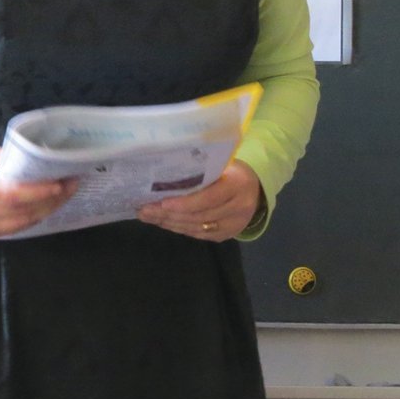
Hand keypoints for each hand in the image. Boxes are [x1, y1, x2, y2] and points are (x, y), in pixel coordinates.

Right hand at [0, 142, 76, 238]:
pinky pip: (15, 229)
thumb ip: (2, 157)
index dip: (38, 192)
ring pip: (22, 225)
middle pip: (21, 213)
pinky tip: (47, 205)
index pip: (10, 195)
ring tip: (65, 194)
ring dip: (47, 210)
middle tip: (72, 184)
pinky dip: (33, 217)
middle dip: (51, 200)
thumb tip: (32, 161)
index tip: (60, 183)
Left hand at [136, 160, 261, 241]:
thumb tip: (163, 175)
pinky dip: (179, 228)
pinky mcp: (227, 235)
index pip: (208, 198)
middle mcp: (239, 208)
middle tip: (144, 209)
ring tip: (147, 216)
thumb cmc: (231, 169)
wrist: (255, 186)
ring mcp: (234, 224)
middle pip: (198, 215)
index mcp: (238, 184)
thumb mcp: (221, 163)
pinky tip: (162, 222)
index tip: (161, 203)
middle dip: (168, 214)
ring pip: (196, 227)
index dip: (184, 203)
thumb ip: (201, 170)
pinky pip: (198, 234)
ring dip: (169, 222)